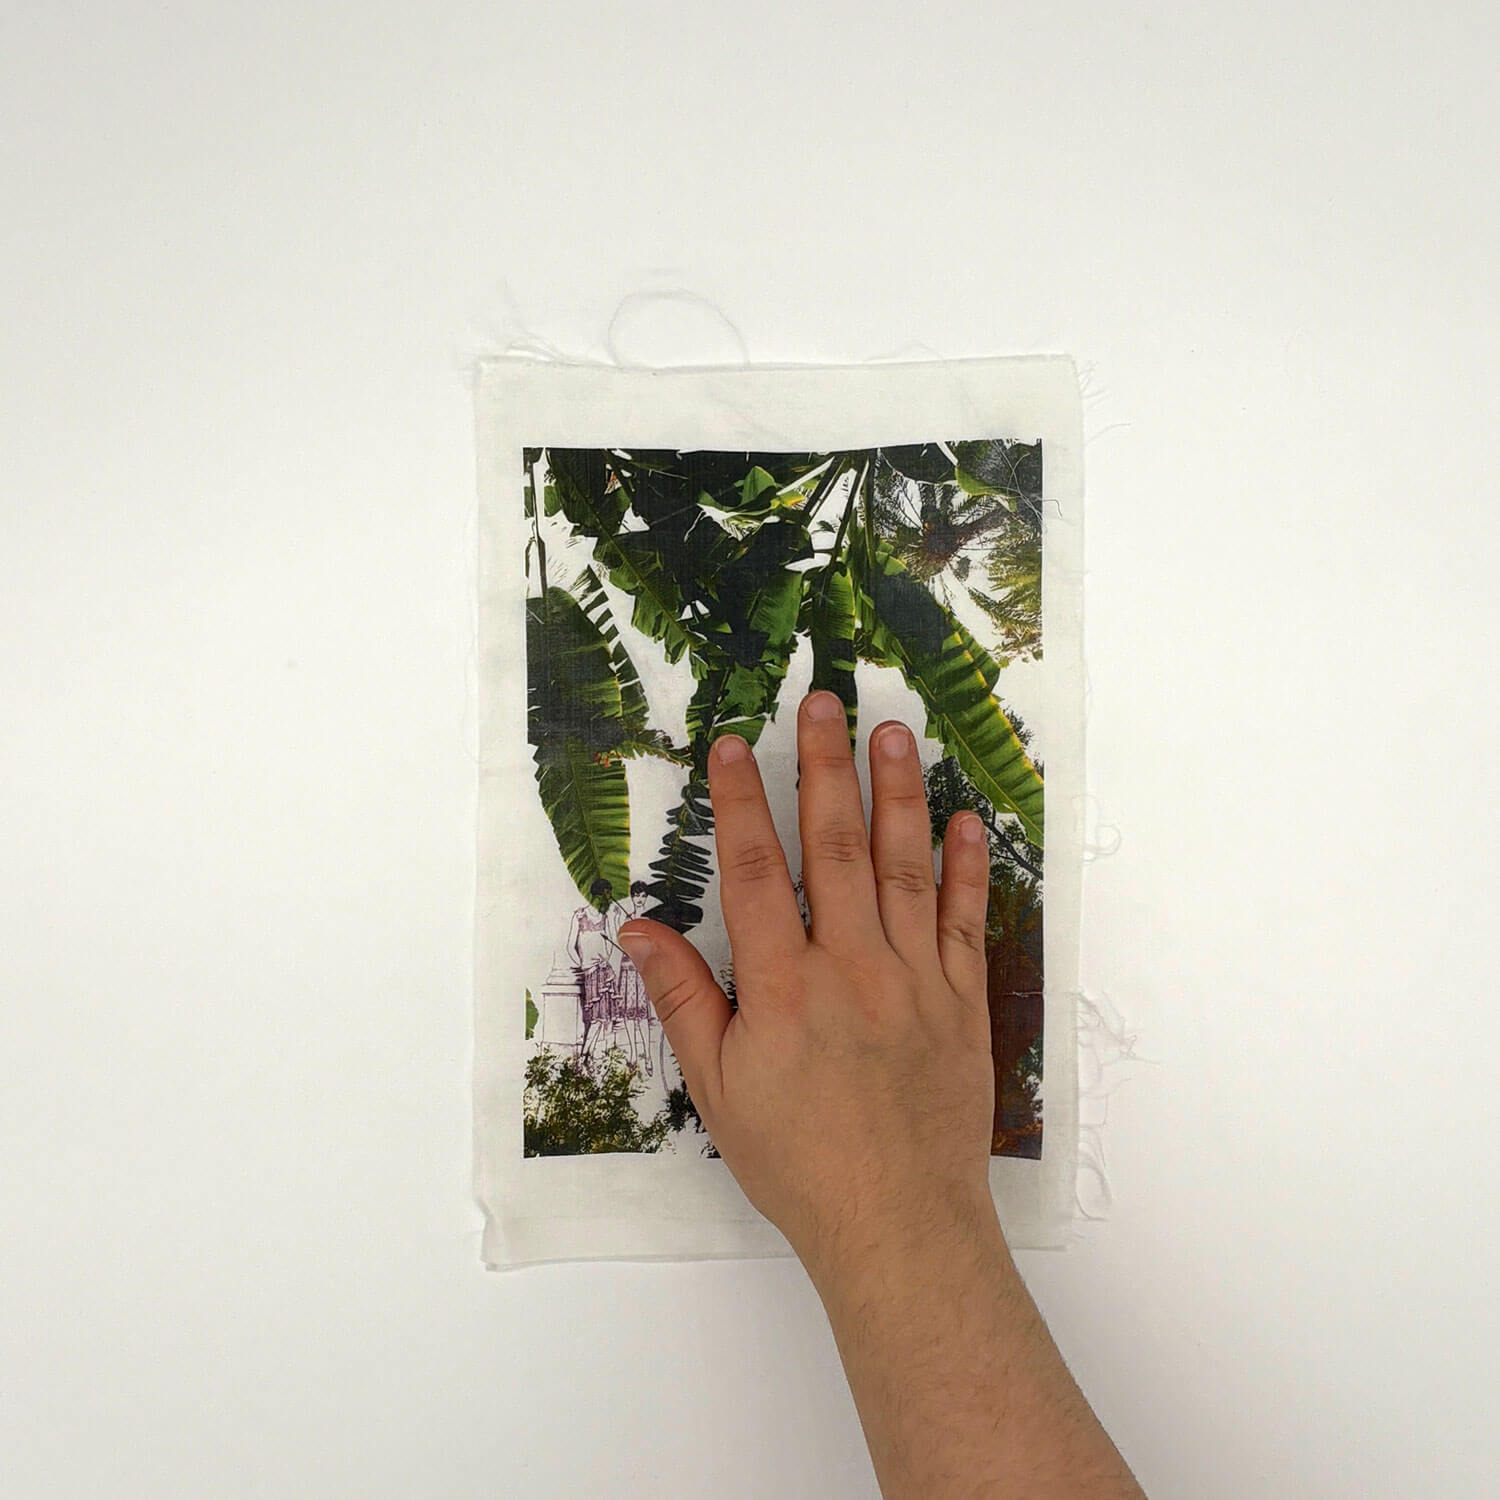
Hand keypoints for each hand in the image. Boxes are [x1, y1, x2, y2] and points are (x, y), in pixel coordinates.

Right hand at [616, 688, 997, 1279]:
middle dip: (824, 768)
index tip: (734, 744)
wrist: (897, 1222)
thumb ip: (684, 999)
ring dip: (897, 794)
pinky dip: (965, 867)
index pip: (755, 873)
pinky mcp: (962, 1000)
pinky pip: (965, 920)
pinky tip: (961, 819)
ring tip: (892, 731)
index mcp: (783, 988)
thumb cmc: (798, 1161)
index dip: (741, 804)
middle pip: (834, 848)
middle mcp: (851, 968)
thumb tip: (638, 927)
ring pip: (903, 868)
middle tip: (822, 700)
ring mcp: (914, 979)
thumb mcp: (718, 1088)